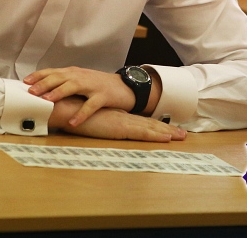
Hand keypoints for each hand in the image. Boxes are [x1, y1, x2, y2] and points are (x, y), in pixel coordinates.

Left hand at [25, 66, 133, 126]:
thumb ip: (64, 84)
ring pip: (73, 86)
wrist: (125, 86)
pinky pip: (91, 106)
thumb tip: (43, 93)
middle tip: (31, 91)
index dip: (39, 76)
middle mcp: (81, 76)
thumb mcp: (80, 81)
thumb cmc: (98, 86)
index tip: (25, 81)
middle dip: (45, 83)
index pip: (53, 72)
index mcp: (74, 73)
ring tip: (47, 100)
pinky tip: (73, 122)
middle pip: (60, 77)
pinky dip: (81, 114)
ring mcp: (92, 86)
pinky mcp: (103, 96)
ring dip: (59, 92)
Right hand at [49, 98, 185, 142]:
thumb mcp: (84, 118)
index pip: (138, 121)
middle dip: (165, 128)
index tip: (166, 129)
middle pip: (148, 123)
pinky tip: (166, 139)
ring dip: (166, 132)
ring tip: (182, 136)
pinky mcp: (117, 127)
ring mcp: (121, 121)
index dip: (153, 125)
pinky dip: (154, 136)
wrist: (63, 106)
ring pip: (149, 128)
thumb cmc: (70, 112)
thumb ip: (91, 121)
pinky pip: (140, 133)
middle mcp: (121, 117)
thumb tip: (92, 125)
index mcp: (114, 115)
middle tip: (182, 133)